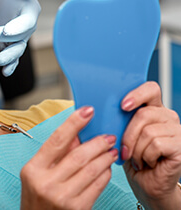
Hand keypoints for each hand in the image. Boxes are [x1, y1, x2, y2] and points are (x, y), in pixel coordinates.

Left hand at [0, 0, 40, 76]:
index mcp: (29, 10)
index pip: (27, 21)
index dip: (18, 27)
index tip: (7, 31)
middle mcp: (25, 26)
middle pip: (19, 38)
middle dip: (4, 40)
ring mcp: (16, 38)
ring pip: (16, 50)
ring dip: (9, 57)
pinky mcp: (7, 45)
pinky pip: (11, 57)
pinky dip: (10, 66)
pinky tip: (5, 71)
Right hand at [20, 106, 117, 209]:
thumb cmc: (37, 199)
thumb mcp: (37, 174)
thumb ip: (55, 153)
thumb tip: (77, 133)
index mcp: (33, 169)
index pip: (56, 140)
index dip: (74, 123)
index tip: (87, 111)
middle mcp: (46, 183)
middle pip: (78, 155)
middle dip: (97, 142)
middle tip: (108, 136)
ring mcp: (62, 197)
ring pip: (91, 169)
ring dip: (105, 157)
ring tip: (111, 150)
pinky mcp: (77, 208)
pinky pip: (97, 185)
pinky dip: (105, 173)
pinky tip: (107, 167)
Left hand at [121, 81, 180, 208]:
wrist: (147, 185)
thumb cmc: (133, 159)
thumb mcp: (122, 135)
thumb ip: (119, 120)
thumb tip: (102, 111)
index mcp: (153, 109)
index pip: (151, 89)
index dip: (137, 94)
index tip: (123, 106)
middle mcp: (168, 117)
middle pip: (143, 114)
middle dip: (128, 135)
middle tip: (125, 151)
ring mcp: (177, 131)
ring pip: (148, 132)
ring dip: (136, 150)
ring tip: (138, 159)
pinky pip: (156, 145)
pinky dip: (146, 157)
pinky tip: (148, 163)